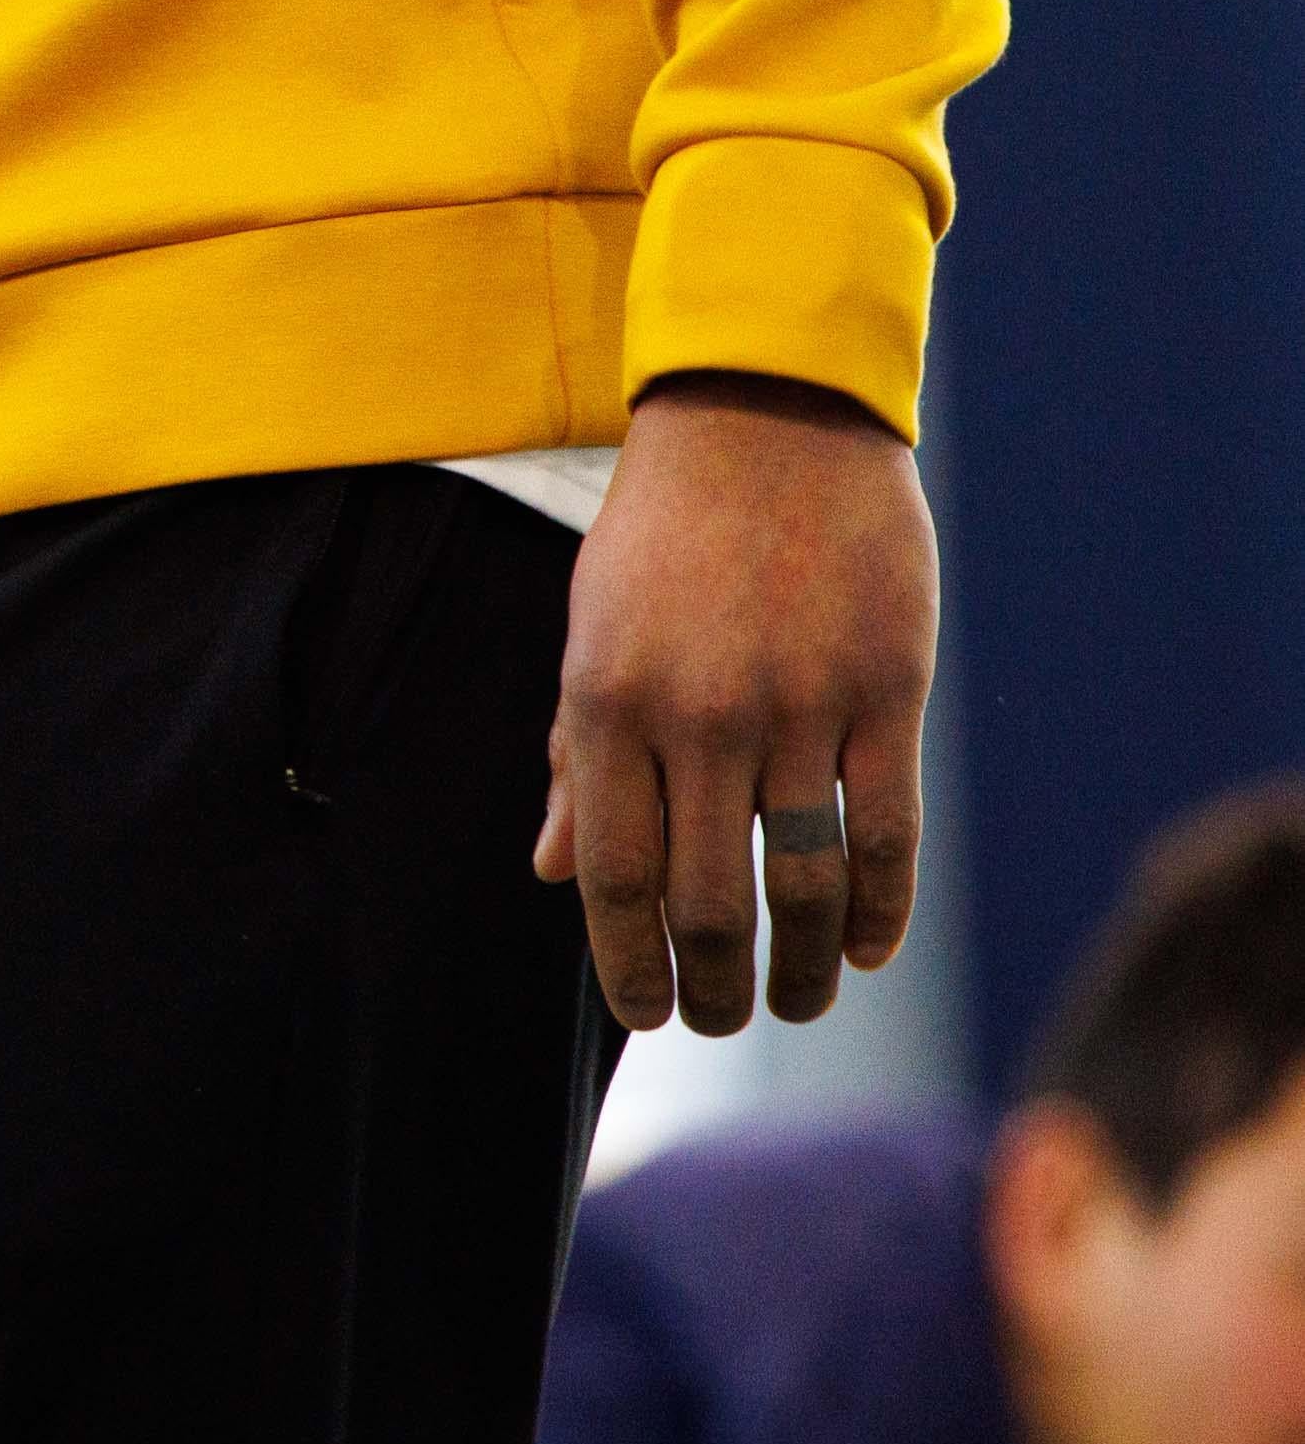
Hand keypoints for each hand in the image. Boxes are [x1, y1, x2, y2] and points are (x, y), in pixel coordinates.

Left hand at [539, 370, 934, 1035]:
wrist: (766, 423)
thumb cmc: (662, 539)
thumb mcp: (591, 634)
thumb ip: (580, 758)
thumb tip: (555, 872)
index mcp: (607, 702)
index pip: (613, 875)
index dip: (627, 962)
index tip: (644, 1013)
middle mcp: (699, 716)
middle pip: (708, 898)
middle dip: (714, 984)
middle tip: (721, 1020)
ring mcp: (799, 707)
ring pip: (804, 883)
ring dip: (801, 967)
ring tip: (794, 1003)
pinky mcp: (887, 694)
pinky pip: (886, 833)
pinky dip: (878, 910)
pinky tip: (864, 950)